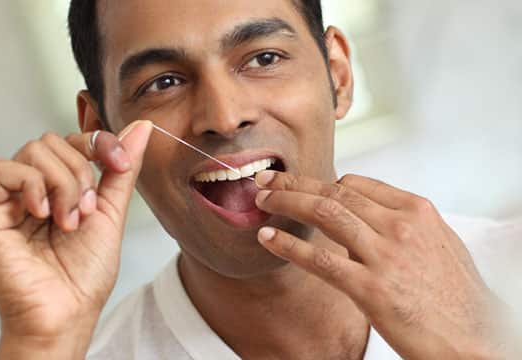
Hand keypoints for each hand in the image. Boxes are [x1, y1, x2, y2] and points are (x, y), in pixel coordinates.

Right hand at [0, 120, 152, 357]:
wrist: (66, 313)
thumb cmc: (84, 275)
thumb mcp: (111, 212)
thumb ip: (122, 170)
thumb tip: (141, 128)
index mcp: (56, 189)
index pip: (70, 141)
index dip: (96, 142)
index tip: (118, 163)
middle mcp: (30, 190)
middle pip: (51, 141)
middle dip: (80, 171)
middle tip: (87, 210)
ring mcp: (6, 201)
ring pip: (32, 151)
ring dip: (63, 184)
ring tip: (68, 221)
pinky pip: (2, 170)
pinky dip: (33, 186)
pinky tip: (45, 214)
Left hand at [254, 171, 513, 358]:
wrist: (475, 341)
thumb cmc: (458, 298)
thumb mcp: (439, 244)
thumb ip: (403, 225)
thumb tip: (366, 216)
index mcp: (417, 211)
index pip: (357, 184)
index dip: (321, 181)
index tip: (300, 183)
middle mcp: (400, 226)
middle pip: (334, 192)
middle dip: (294, 183)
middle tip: (267, 179)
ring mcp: (385, 256)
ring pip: (324, 213)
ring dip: (286, 202)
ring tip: (261, 200)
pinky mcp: (371, 288)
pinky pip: (320, 259)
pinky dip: (288, 244)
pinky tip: (268, 238)